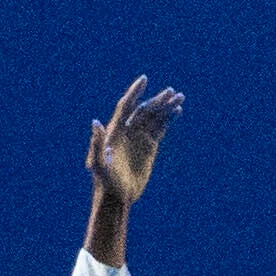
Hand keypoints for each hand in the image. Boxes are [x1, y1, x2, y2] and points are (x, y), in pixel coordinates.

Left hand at [86, 78, 182, 213]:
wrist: (117, 196)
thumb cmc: (105, 182)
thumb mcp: (98, 164)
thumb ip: (97, 144)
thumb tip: (95, 122)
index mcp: (115, 130)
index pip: (126, 106)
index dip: (134, 92)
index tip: (144, 79)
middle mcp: (128, 131)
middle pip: (144, 110)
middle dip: (157, 100)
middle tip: (172, 92)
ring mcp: (139, 138)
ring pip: (154, 118)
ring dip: (166, 107)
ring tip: (179, 97)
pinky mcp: (149, 147)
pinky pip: (160, 129)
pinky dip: (169, 119)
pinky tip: (178, 111)